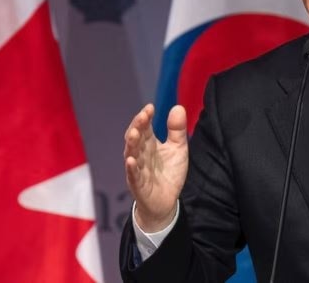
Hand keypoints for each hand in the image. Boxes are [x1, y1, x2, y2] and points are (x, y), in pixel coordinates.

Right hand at [124, 104, 187, 231]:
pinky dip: (132, 168)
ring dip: (132, 144)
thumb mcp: (178, 149)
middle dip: (138, 127)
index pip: (145, 128)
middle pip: (136, 139)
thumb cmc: (169, 172)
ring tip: (134, 133)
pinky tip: (131, 160)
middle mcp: (141, 155)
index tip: (150, 107)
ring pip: (132, 155)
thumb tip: (178, 107)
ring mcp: (138, 170)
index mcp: (149, 145)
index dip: (145, 118)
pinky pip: (134, 176)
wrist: (166, 201)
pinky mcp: (139, 185)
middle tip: (143, 116)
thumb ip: (177, 130)